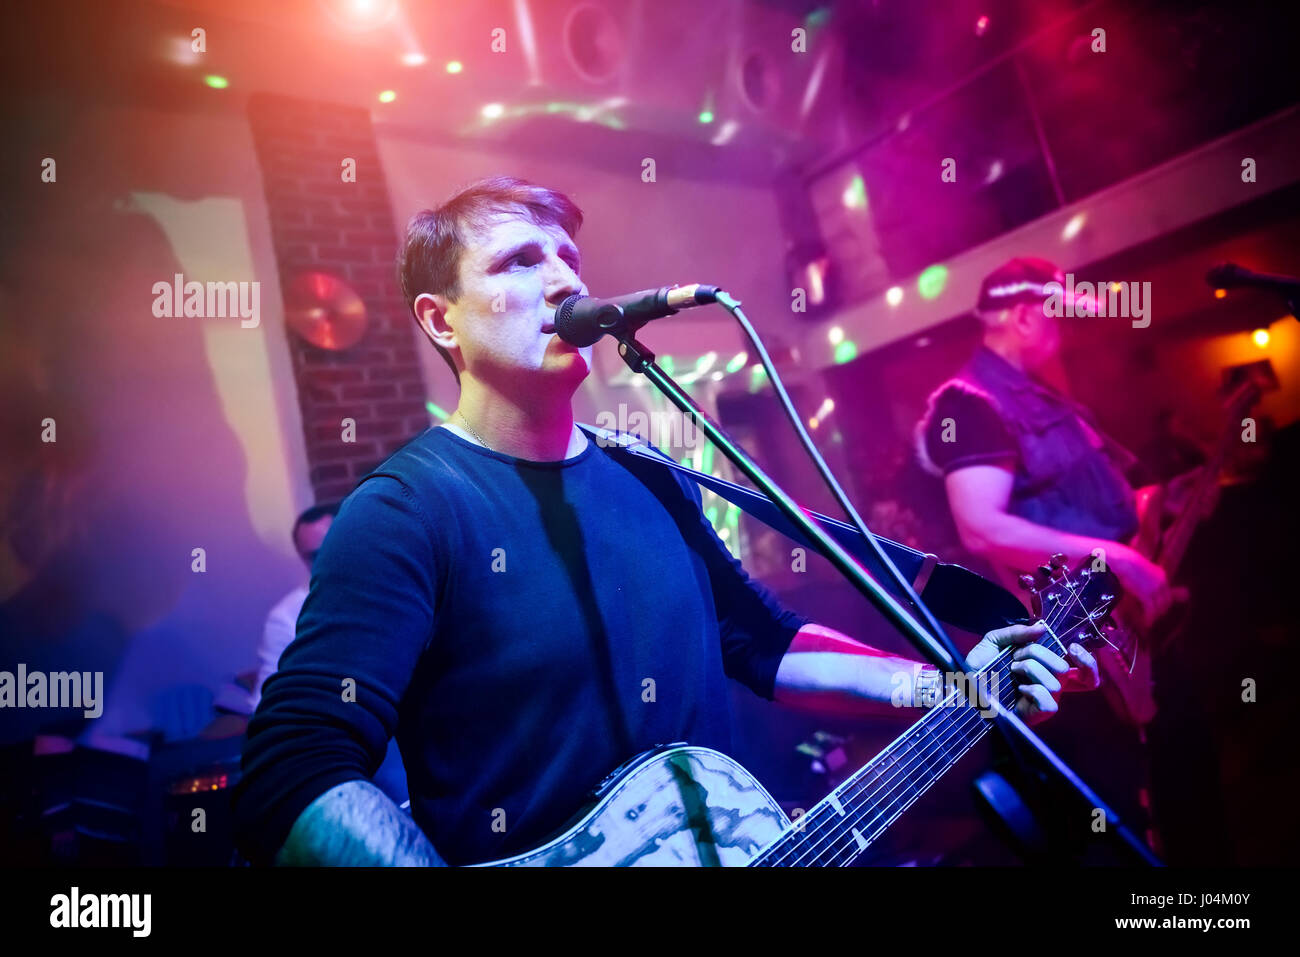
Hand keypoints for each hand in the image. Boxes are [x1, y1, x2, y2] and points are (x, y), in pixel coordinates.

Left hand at [967, 621, 1099, 724]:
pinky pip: (1049, 700)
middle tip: (1015, 658)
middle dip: (1037, 655)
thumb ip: (1017, 632)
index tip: (1072, 648)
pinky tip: (1019, 689)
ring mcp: (1046, 699)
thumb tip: (1042, 627)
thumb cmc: (980, 668)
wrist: (964, 688)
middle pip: (1064, 667)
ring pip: (1056, 681)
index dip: (1088, 662)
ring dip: (1030, 669)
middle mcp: (1050, 684)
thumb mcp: (995, 641)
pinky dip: (1033, 690)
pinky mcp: (1039, 713)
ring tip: (1012, 671)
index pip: (1086, 672)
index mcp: (1046, 668)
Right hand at [1112, 546, 1172, 626]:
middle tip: (1152, 618)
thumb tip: (1149, 588)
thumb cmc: (1123, 563)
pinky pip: (1151, 610)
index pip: (1168, 593)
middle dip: (1161, 611)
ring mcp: (1155, 588)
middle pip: (1166, 601)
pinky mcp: (1147, 594)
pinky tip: (1146, 622)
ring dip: (1154, 616)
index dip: (1164, 604)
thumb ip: (1143, 579)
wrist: (1119, 559)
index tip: (1157, 610)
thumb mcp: (1138, 570)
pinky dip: (1149, 618)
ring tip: (1148, 621)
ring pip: (1160, 607)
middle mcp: (1161, 581)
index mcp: (1160, 574)